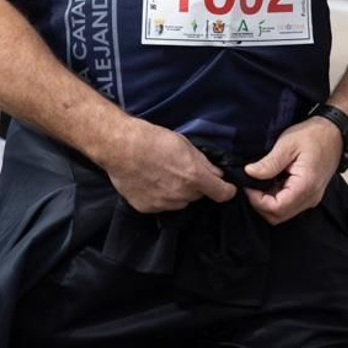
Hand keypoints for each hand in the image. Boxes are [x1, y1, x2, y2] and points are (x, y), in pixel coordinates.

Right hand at [99, 119, 234, 213]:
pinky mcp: (147, 208)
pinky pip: (162, 205)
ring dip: (178, 192)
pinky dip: (160, 196)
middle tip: (181, 170)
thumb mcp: (184, 144)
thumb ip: (203, 162)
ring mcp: (163, 204)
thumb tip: (217, 173)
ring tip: (163, 174)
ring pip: (180, 201)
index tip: (227, 187)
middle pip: (198, 195)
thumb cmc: (152, 139)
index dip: (227, 190)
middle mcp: (181, 194)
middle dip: (195, 185)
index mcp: (194, 177)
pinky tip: (150, 181)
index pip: (222, 194)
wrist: (120, 147)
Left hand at [243, 116, 344, 224]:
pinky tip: (272, 181)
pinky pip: (290, 205)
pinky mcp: (310, 195)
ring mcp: (311, 198)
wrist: (334, 132)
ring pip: (283, 213)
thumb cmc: (313, 136)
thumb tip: (249, 173)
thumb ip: (269, 163)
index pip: (276, 208)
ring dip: (268, 202)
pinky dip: (277, 198)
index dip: (257, 201)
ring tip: (262, 181)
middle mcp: (310, 197)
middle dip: (260, 204)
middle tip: (252, 185)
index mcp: (305, 186)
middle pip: (278, 216)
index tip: (248, 185)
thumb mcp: (287, 145)